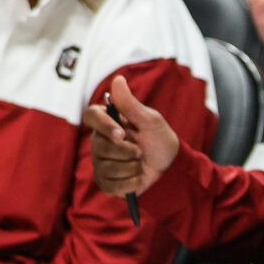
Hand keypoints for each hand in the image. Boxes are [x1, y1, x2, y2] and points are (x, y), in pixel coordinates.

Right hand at [86, 74, 180, 197]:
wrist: (171, 168)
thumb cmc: (159, 139)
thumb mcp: (150, 120)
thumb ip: (131, 104)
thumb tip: (117, 79)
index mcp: (107, 121)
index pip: (91, 116)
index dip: (103, 125)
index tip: (121, 134)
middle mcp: (99, 140)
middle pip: (100, 146)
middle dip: (127, 152)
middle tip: (141, 151)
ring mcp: (100, 161)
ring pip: (106, 167)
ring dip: (131, 168)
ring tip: (140, 164)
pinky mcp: (105, 181)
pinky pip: (110, 184)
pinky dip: (129, 183)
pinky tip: (137, 178)